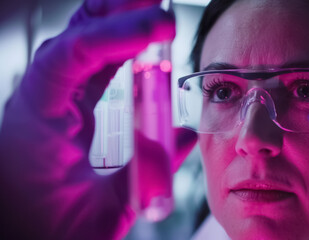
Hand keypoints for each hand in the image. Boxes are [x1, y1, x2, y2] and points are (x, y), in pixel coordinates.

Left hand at [0, 0, 196, 238]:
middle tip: (160, 7)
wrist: (21, 236)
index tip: (160, 28)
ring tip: (154, 14)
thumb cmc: (48, 228)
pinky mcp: (67, 102)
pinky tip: (139, 42)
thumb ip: (148, 171)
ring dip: (120, 22)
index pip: (74, 55)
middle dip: (121, 12)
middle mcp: (43, 96)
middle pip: (77, 33)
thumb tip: (186, 135)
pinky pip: (93, 60)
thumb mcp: (105, 209)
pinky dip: (119, 45)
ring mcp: (54, 95)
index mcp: (38, 117)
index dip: (118, 35)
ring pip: (85, 39)